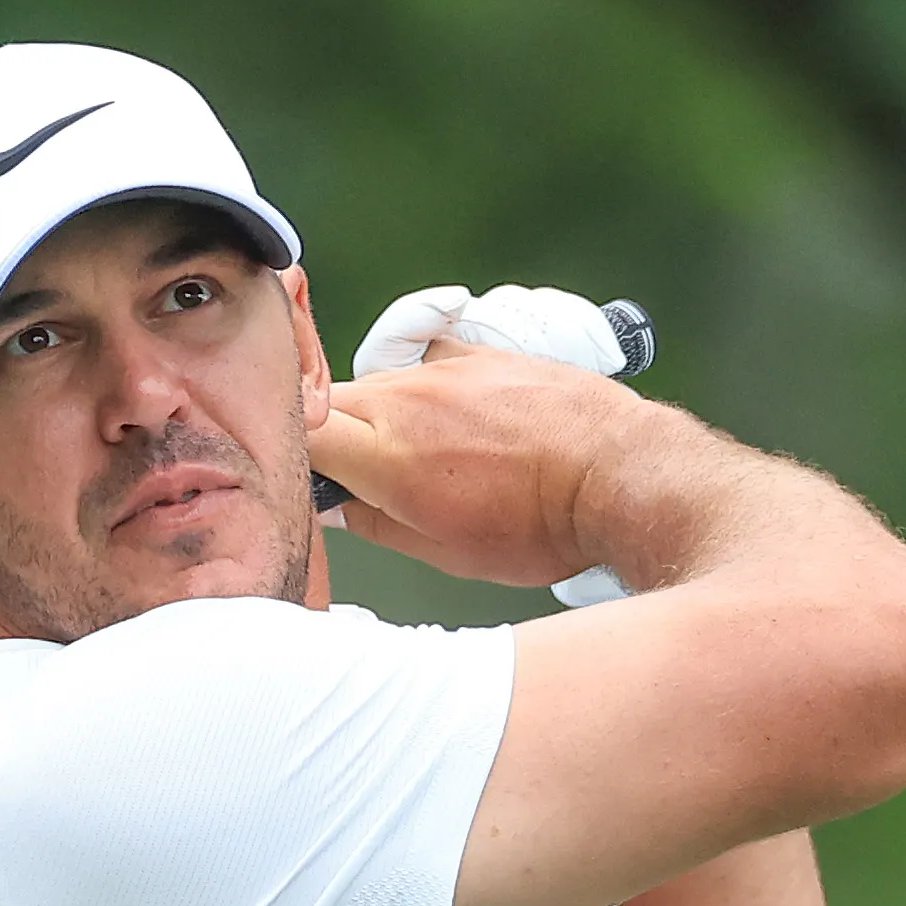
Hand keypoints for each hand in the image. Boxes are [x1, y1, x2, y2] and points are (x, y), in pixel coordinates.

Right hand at [307, 338, 662, 587]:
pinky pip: (427, 363)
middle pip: (328, 402)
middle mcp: (405, 399)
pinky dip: (427, 391)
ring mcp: (442, 367)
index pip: (298, 434)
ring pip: (378, 384)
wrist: (618, 473)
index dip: (288, 457)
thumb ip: (374, 525)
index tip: (302, 481)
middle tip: (356, 478)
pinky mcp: (477, 352)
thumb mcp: (447, 553)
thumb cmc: (540, 526)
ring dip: (380, 416)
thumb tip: (337, 510)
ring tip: (422, 457)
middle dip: (329, 437)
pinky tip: (457, 422)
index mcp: (386, 456)